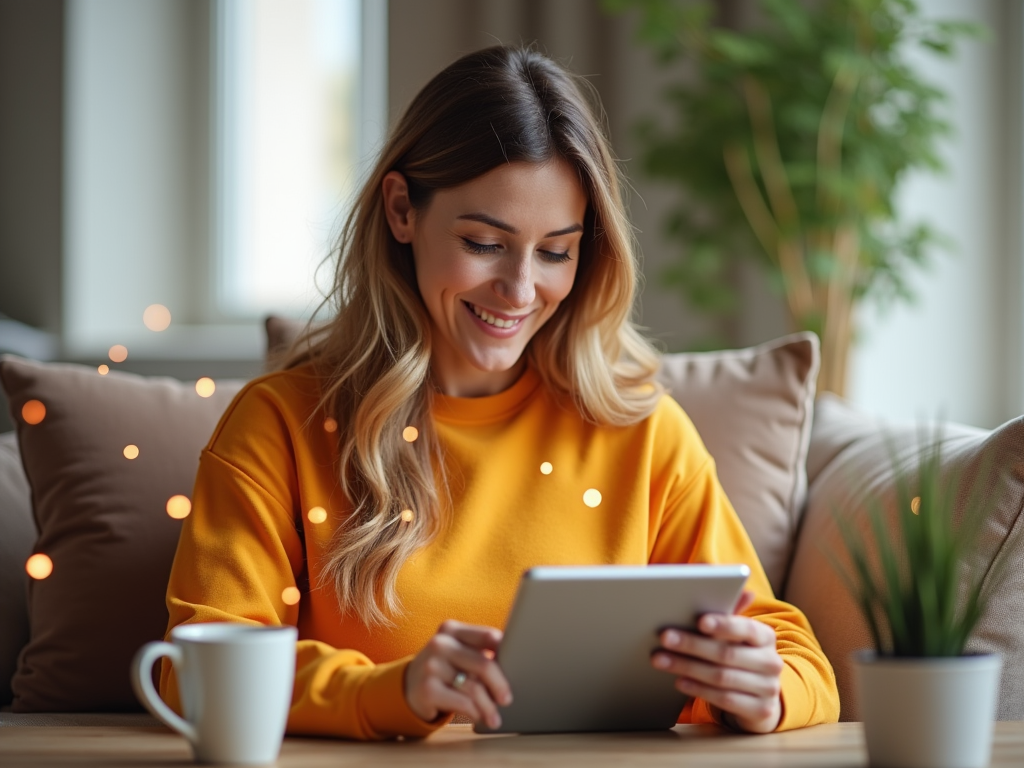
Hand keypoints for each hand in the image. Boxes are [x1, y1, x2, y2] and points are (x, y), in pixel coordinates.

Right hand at [404, 620, 512, 729]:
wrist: (407, 686)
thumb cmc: (443, 669)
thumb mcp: (457, 653)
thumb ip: (478, 652)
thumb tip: (514, 665)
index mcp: (451, 629)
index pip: (487, 636)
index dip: (506, 651)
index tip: (518, 665)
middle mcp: (440, 644)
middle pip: (483, 664)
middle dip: (500, 685)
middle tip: (507, 699)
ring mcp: (431, 665)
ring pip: (474, 687)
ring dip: (488, 706)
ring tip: (495, 717)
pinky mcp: (427, 689)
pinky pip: (462, 703)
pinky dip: (474, 712)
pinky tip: (479, 717)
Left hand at [651, 590, 783, 732]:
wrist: (758, 698)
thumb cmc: (737, 656)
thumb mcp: (733, 636)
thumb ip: (726, 613)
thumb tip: (722, 582)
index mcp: (766, 636)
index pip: (746, 628)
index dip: (723, 624)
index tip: (699, 621)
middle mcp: (772, 662)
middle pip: (727, 653)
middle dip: (692, 644)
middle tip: (664, 637)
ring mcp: (769, 688)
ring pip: (722, 677)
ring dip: (687, 667)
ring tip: (660, 659)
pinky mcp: (760, 711)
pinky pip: (725, 699)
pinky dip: (699, 689)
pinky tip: (679, 681)